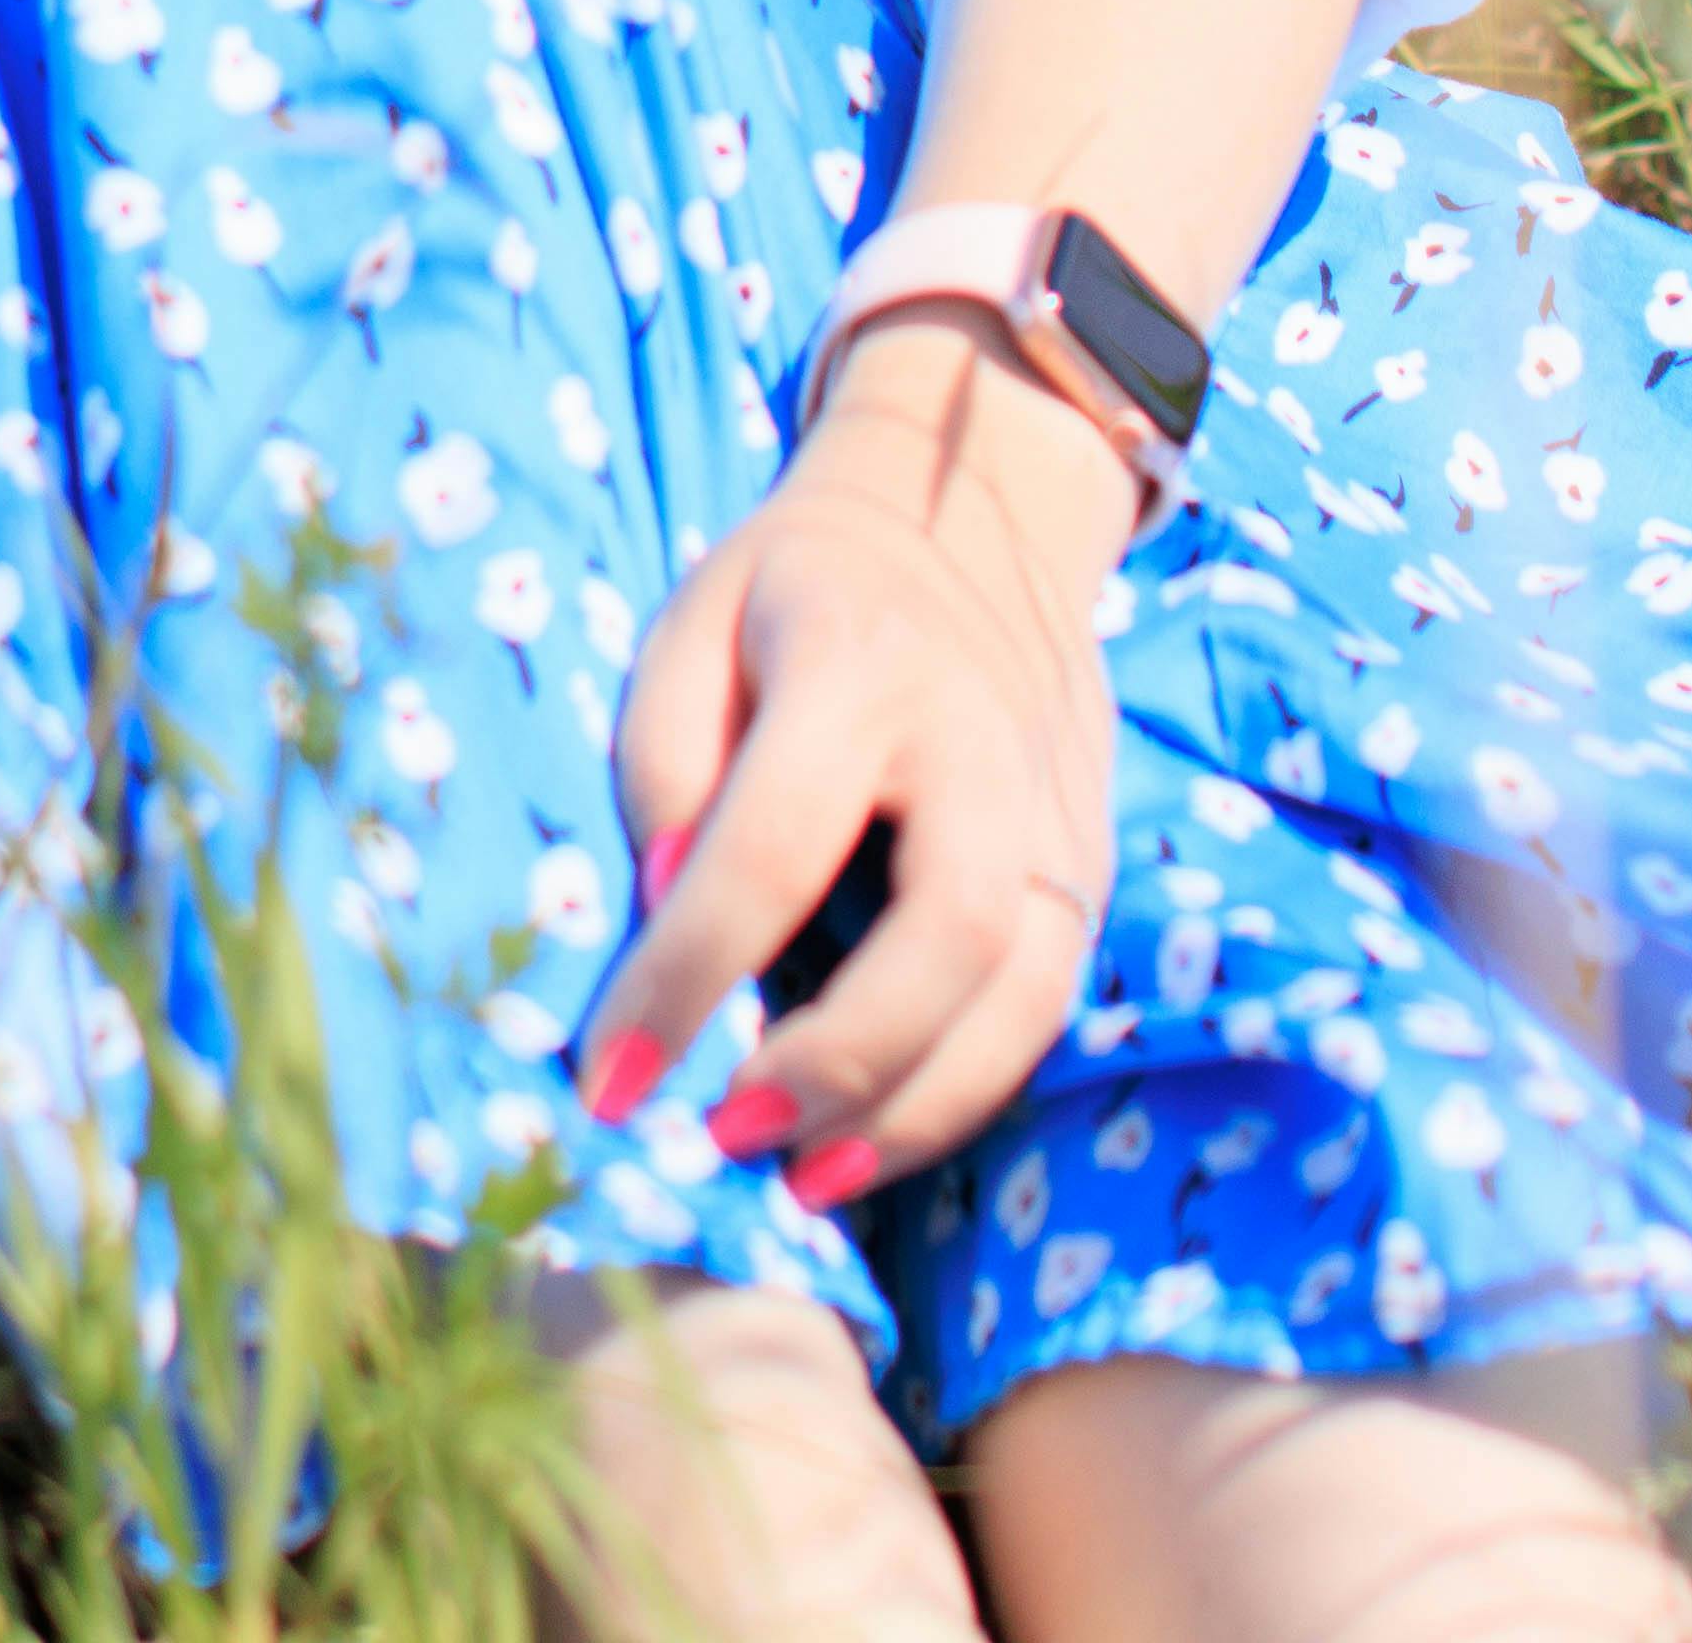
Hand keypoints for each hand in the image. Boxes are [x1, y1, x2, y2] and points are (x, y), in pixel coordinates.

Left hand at [575, 309, 1125, 1209]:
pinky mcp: (1087, 860)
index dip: (684, 976)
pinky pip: (1045, 1003)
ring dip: (915, 1111)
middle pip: (948, 930)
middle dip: (840, 1061)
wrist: (978, 511)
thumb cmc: (797, 587)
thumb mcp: (695, 620)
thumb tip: (662, 912)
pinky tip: (873, 1135)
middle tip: (726, 1132)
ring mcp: (1053, 807)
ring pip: (1023, 992)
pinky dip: (963, 1090)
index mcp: (858, 663)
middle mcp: (978, 742)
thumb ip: (666, 758)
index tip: (604, 1082)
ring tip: (804, 1180)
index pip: (772, 842)